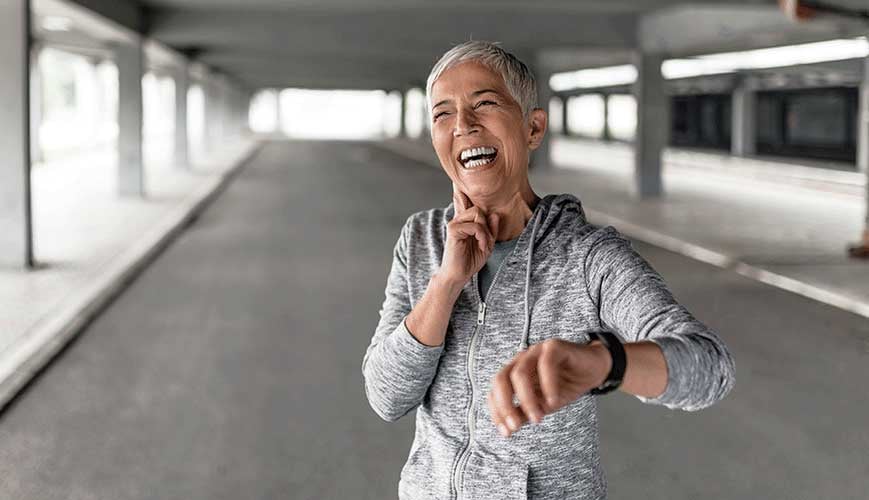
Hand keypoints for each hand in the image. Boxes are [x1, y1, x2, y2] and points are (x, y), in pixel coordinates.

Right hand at [437, 183, 499, 286]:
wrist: (458, 275)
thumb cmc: (470, 260)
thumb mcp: (487, 244)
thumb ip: (491, 229)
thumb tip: (495, 214)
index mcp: (464, 220)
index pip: (463, 199)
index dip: (461, 188)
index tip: (458, 178)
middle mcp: (458, 219)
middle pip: (478, 207)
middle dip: (487, 224)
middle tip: (485, 241)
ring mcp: (454, 223)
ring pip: (478, 214)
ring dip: (485, 231)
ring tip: (482, 244)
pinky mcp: (453, 230)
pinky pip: (475, 225)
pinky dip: (482, 236)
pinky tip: (480, 245)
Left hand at [487, 339, 611, 436]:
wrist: (594, 369)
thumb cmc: (566, 384)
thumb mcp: (543, 404)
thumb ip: (526, 413)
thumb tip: (510, 428)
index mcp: (514, 372)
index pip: (495, 390)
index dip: (497, 411)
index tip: (506, 431)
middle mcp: (521, 360)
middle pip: (501, 379)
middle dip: (504, 405)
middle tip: (515, 425)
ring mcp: (536, 351)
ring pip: (520, 373)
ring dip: (526, 399)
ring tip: (537, 417)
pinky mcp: (554, 346)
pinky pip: (546, 364)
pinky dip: (547, 385)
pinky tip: (553, 401)